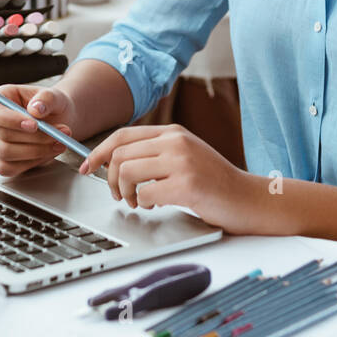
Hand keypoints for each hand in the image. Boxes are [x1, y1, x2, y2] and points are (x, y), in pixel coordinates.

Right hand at [0, 82, 77, 176]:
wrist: (59, 120)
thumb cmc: (51, 106)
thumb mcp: (54, 96)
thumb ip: (46, 98)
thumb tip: (36, 109)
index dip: (10, 120)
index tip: (34, 125)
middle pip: (3, 136)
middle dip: (34, 137)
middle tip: (58, 134)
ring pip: (7, 154)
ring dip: (36, 151)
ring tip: (59, 142)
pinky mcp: (2, 161)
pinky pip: (10, 168)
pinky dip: (32, 162)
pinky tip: (48, 152)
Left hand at [78, 124, 249, 232]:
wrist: (248, 198)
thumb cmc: (214, 182)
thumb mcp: (185, 155)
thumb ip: (156, 153)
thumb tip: (116, 163)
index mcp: (173, 132)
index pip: (123, 135)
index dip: (99, 152)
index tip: (87, 167)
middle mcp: (176, 141)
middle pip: (120, 154)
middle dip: (111, 179)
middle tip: (120, 194)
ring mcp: (182, 161)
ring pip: (127, 172)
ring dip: (126, 193)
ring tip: (138, 202)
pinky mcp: (186, 184)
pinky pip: (145, 194)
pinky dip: (144, 204)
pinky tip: (158, 205)